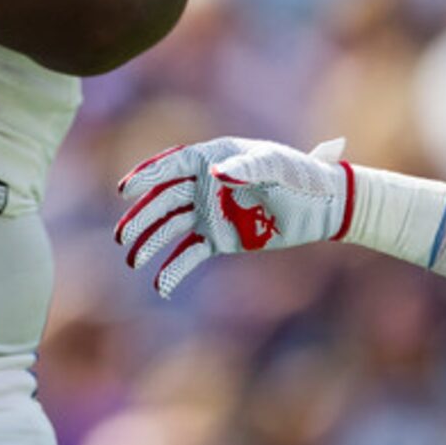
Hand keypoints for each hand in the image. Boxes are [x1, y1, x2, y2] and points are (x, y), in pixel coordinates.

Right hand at [114, 136, 349, 297]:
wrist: (323, 205)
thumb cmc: (300, 175)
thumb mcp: (275, 166)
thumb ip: (245, 168)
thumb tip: (213, 173)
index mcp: (213, 158)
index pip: (172, 166)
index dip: (147, 177)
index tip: (125, 190)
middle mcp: (204, 185)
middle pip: (164, 201)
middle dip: (141, 218)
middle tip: (122, 238)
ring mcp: (210, 213)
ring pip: (170, 229)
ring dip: (150, 243)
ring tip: (133, 260)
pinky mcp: (220, 239)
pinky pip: (190, 254)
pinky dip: (174, 269)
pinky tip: (161, 286)